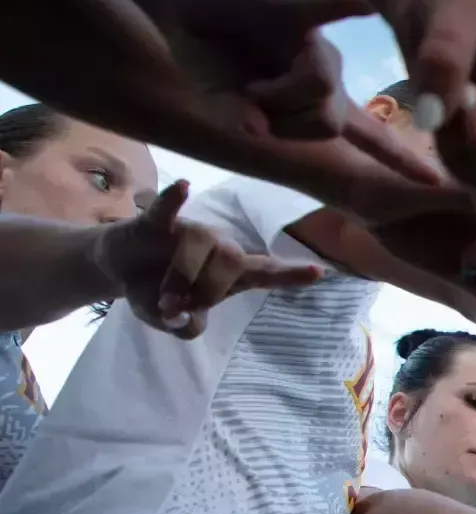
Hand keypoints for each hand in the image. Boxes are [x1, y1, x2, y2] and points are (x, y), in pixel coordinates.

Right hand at [91, 180, 324, 338]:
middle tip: (175, 310)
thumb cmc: (157, 290)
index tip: (319, 272)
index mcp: (230, 275)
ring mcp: (191, 232)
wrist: (119, 269)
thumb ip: (183, 327)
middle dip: (205, 292)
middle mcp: (219, 248)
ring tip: (160, 301)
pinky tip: (182, 187)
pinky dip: (173, 200)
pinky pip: (168, 210)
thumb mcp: (169, 320)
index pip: (266, 273)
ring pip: (198, 250)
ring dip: (179, 278)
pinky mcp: (158, 223)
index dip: (291, 275)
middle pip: (231, 265)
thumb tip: (184, 320)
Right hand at [158, 0, 441, 185]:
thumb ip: (238, 116)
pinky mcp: (293, 10)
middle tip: (252, 106)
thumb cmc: (212, 58)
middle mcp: (326, 73)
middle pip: (330, 120)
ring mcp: (313, 43)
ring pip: (319, 85)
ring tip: (250, 82)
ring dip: (277, 93)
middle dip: (288, 124)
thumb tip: (256, 130)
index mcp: (320, 100)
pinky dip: (342, 7)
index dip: (399, 161)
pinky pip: (326, 9)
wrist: (186, 5)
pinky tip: (363, 5)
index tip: (435, 181)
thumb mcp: (220, 99)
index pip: (370, 138)